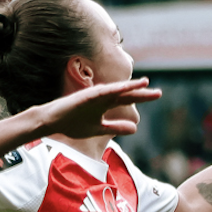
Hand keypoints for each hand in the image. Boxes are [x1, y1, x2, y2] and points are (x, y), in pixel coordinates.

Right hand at [27, 78, 160, 140]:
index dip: (142, 97)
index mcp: (105, 104)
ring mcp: (92, 96)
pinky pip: (99, 93)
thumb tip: (135, 128)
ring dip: (129, 87)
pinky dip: (111, 90)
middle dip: (141, 92)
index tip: (158, 95)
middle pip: (125, 93)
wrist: (52, 122)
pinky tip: (122, 89)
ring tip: (144, 83)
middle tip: (159, 92)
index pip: (128, 99)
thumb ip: (116, 127)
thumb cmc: (73, 123)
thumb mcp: (99, 129)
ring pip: (114, 90)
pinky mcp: (83, 97)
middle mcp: (101, 97)